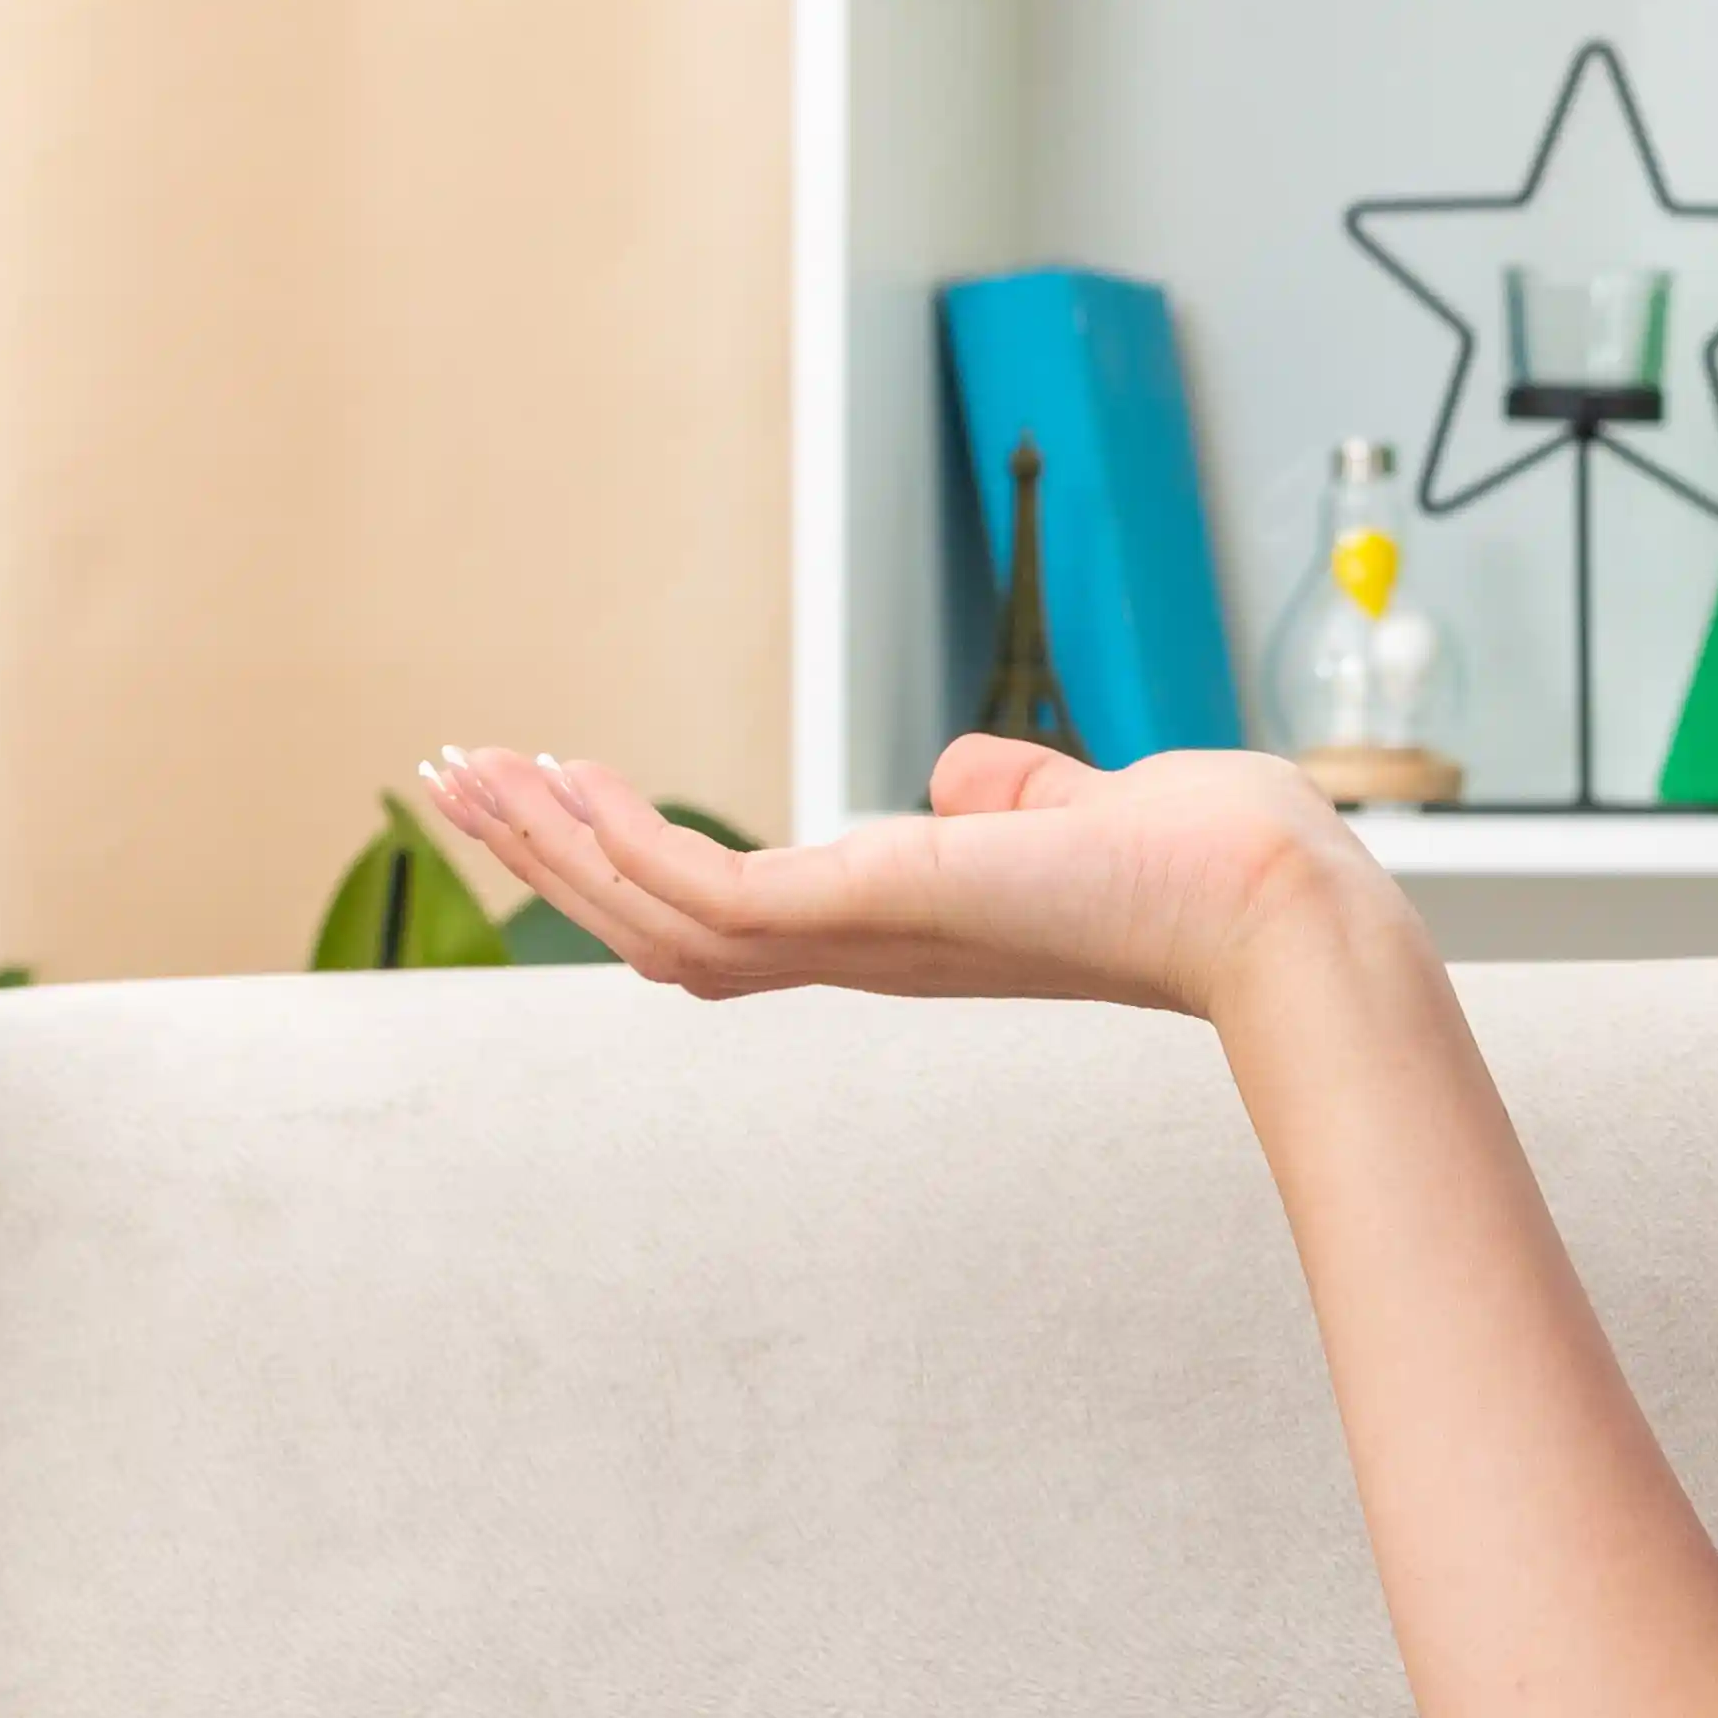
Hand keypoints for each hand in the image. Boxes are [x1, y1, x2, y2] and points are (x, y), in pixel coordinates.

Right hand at [412, 734, 1389, 1025]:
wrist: (1264, 893)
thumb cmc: (1203, 859)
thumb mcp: (1080, 813)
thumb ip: (1012, 800)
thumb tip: (965, 781)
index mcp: (895, 925)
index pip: (726, 918)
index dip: (630, 867)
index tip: (559, 795)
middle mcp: (858, 948)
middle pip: (653, 925)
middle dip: (548, 855)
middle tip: (453, 781)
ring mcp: (855, 935)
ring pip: (649, 914)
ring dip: (549, 841)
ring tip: (463, 769)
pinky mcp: (863, 906)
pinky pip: (701, 891)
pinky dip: (621, 840)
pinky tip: (562, 778)